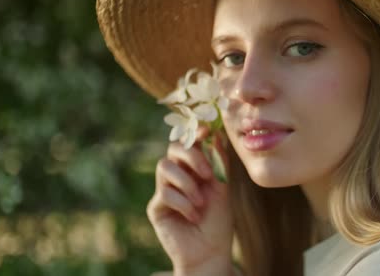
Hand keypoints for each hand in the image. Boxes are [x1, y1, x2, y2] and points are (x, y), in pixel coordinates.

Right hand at [147, 126, 233, 273]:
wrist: (211, 251)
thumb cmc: (218, 220)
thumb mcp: (223, 187)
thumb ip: (218, 162)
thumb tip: (215, 133)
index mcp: (194, 167)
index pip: (190, 142)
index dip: (196, 132)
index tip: (208, 129)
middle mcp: (177, 175)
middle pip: (173, 148)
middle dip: (192, 156)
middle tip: (208, 174)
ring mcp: (164, 189)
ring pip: (165, 166)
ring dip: (187, 183)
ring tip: (201, 202)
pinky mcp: (156, 207)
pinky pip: (164, 193)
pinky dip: (183, 203)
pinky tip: (194, 216)